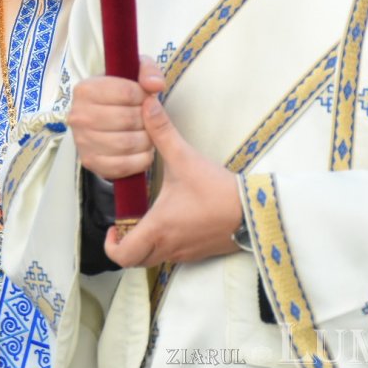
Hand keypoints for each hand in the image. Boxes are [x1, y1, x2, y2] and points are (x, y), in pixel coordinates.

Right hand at [67, 55, 161, 179]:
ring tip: (146, 134)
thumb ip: (149, 72)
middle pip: (128, 119)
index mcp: (85, 89)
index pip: (127, 92)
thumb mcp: (134, 73)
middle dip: (146, 120)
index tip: (146, 99)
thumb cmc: (122, 95)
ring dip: (146, 141)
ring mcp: (81, 141)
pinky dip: (140, 160)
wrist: (105, 121)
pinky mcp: (90, 162)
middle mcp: (78, 115)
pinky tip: (143, 151)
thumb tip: (155, 86)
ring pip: (128, 144)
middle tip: (148, 119)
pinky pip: (123, 165)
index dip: (145, 97)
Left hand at [102, 58, 241, 267]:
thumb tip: (146, 106)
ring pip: (153, 259)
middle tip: (125, 225)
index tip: (113, 225)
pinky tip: (172, 220)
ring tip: (146, 219)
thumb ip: (162, 132)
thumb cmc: (217, 190)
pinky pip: (173, 256)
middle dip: (125, 245)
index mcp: (158, 228)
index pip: (123, 254)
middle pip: (135, 261)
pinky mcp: (200, 253)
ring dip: (145, 244)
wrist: (257, 211)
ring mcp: (185, 253)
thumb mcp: (185, 158)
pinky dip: (164, 244)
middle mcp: (169, 246)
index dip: (110, 243)